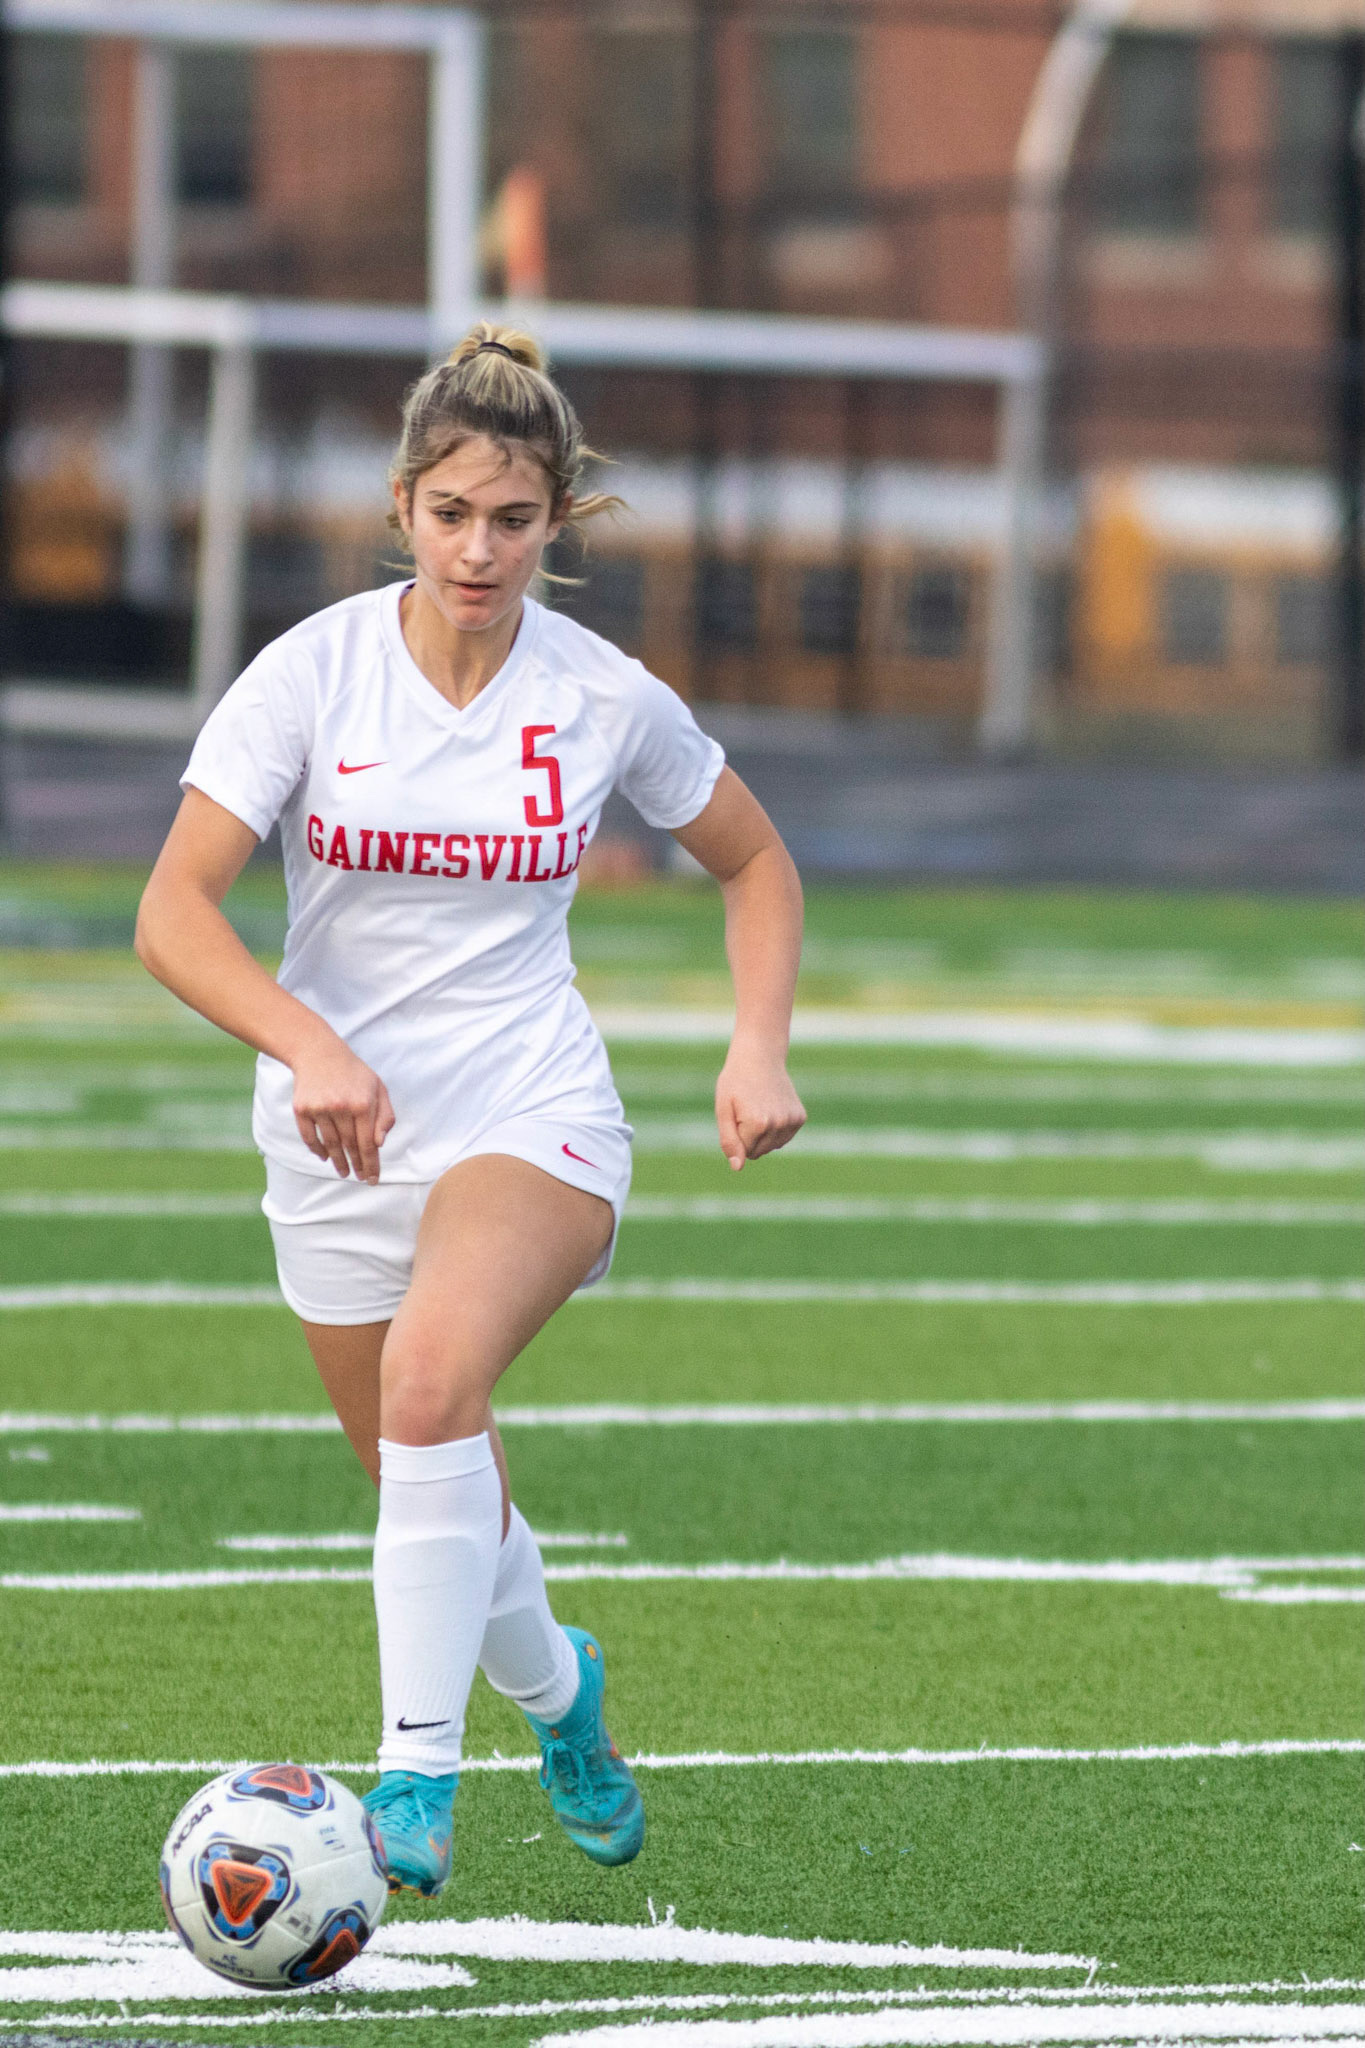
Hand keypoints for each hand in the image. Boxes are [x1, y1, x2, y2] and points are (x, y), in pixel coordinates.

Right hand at [291, 1033, 395, 1182]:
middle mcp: (341, 1107)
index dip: (371, 1164)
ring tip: (343, 1172)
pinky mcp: (301, 1109)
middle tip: (359, 1178)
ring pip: (330, 1144)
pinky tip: (324, 1158)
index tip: (372, 1179)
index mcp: (363, 1104)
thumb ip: (385, 1116)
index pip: (368, 1143)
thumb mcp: (378, 1088)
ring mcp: (319, 1109)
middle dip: (356, 1166)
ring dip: (337, 1161)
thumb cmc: (353, 1073)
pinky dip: (317, 1150)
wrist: (318, 1052)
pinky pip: (309, 1137)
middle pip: (349, 1146)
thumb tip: (380, 1144)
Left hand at [714, 1046, 805, 1170]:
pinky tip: (771, 1109)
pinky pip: (783, 1138)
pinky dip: (775, 1130)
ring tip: (759, 1109)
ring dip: (762, 1135)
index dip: (736, 1134)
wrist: (760, 1056)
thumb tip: (738, 1167)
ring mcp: (792, 1121)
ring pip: (771, 1147)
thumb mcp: (723, 1110)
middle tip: (746, 1110)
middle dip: (748, 1137)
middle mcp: (778, 1124)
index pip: (743, 1152)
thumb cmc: (736, 1082)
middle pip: (758, 1152)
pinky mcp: (800, 1118)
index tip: (736, 1112)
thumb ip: (729, 1141)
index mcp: (758, 1123)